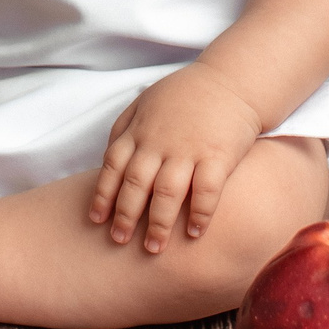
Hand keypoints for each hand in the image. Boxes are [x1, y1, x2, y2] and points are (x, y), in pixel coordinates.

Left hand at [89, 62, 265, 251]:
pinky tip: (194, 233)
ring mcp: (190, 148)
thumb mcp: (146, 101)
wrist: (232, 81)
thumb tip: (107, 159)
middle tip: (118, 241)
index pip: (113, 166)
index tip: (96, 220)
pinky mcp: (219, 155)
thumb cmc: (186, 95)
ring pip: (167, 192)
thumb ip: (124, 128)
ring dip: (158, 222)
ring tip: (153, 248)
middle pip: (136, 183)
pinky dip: (200, 214)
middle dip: (125, 215)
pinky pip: (207, 190)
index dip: (103, 194)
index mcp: (141, 129)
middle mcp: (161, 141)